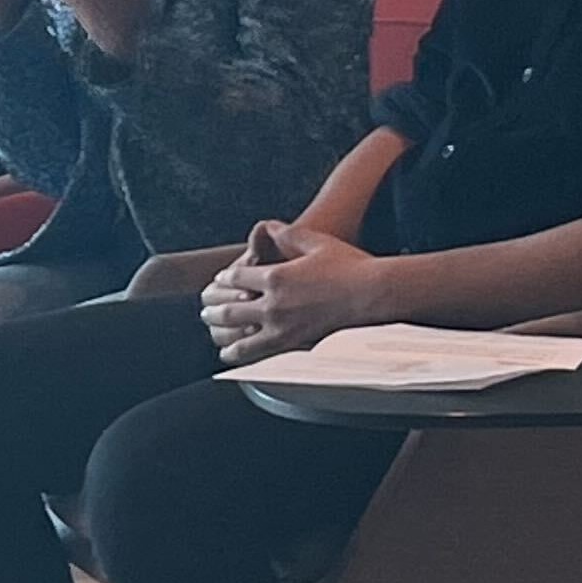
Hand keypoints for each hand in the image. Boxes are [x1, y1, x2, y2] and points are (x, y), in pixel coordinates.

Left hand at [199, 220, 378, 364]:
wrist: (375, 294)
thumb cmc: (350, 266)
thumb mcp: (315, 242)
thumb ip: (288, 233)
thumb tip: (269, 226)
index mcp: (275, 277)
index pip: (235, 279)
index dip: (225, 280)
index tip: (221, 281)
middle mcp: (273, 304)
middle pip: (230, 309)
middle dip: (214, 309)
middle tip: (206, 310)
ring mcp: (283, 327)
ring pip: (240, 335)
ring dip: (223, 333)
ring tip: (215, 333)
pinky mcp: (294, 345)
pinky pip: (259, 353)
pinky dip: (242, 354)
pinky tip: (235, 355)